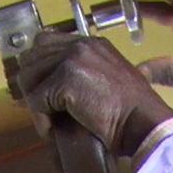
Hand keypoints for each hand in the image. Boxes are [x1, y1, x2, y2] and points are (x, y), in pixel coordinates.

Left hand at [13, 30, 172, 156]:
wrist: (144, 123)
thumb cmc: (133, 113)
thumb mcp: (111, 81)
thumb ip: (86, 74)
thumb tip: (53, 89)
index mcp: (92, 44)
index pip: (46, 42)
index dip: (39, 67)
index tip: (42, 90)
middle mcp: (80, 45)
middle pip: (32, 57)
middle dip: (33, 86)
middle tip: (43, 109)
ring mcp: (72, 60)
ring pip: (29, 78)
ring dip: (35, 103)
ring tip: (50, 121)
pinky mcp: (65, 80)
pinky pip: (35, 101)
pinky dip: (41, 119)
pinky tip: (53, 130)